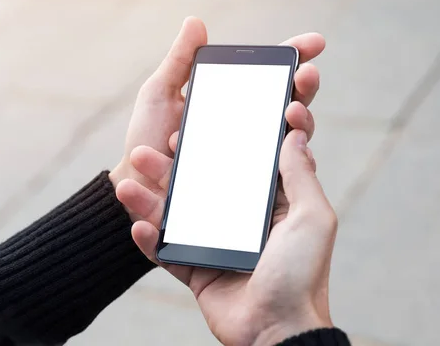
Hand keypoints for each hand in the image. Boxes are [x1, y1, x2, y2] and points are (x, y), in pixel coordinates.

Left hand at [109, 16, 324, 221]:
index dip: (296, 58)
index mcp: (234, 104)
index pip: (273, 78)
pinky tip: (288, 139)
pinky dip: (289, 161)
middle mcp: (249, 130)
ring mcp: (251, 160)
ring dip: (303, 122)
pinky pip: (277, 178)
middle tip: (308, 75)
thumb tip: (196, 22)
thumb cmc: (148, 136)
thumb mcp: (160, 94)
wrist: (137, 181)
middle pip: (292, 108)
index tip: (316, 43)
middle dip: (307, 89)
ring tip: (293, 110)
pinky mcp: (246, 188)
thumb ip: (180, 62)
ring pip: (295, 143)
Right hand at [118, 129, 336, 345]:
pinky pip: (169, 251)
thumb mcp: (312, 217)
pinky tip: (137, 225)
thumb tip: (295, 134)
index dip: (235, 137)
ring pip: (179, 212)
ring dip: (153, 196)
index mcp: (273, 203)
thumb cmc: (303, 274)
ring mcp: (217, 244)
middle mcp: (242, 219)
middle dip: (180, 162)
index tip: (222, 115)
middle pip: (205, 182)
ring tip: (128, 180)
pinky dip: (151, 240)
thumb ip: (301, 175)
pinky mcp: (198, 269)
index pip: (249, 162)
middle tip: (164, 142)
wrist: (279, 331)